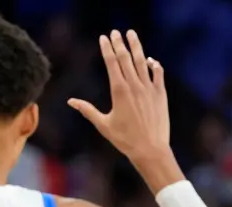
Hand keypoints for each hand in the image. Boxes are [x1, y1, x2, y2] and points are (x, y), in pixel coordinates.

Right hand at [69, 31, 168, 165]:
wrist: (150, 150)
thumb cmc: (125, 140)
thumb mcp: (103, 125)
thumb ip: (87, 110)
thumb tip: (70, 101)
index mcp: (119, 91)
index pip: (111, 62)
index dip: (107, 48)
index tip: (104, 37)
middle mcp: (134, 85)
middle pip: (125, 58)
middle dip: (119, 43)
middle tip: (115, 32)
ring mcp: (149, 88)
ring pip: (142, 61)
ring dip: (136, 46)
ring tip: (131, 34)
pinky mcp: (160, 94)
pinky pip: (158, 74)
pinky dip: (154, 65)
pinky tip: (150, 60)